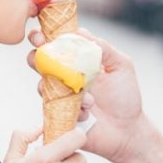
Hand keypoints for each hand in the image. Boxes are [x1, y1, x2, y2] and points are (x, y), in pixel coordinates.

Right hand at [28, 28, 147, 162]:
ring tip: (90, 100)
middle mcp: (64, 77)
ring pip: (43, 86)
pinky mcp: (58, 116)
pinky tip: (89, 115)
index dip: (45, 37)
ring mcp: (59, 97)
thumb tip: (81, 32)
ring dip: (63, 89)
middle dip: (36, 56)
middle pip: (39, 62)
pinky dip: (73, 110)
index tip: (42, 34)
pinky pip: (53, 109)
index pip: (56, 44)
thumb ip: (104, 48)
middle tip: (42, 54)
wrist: (127, 131)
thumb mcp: (121, 66)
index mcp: (78, 61)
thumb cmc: (125, 97)